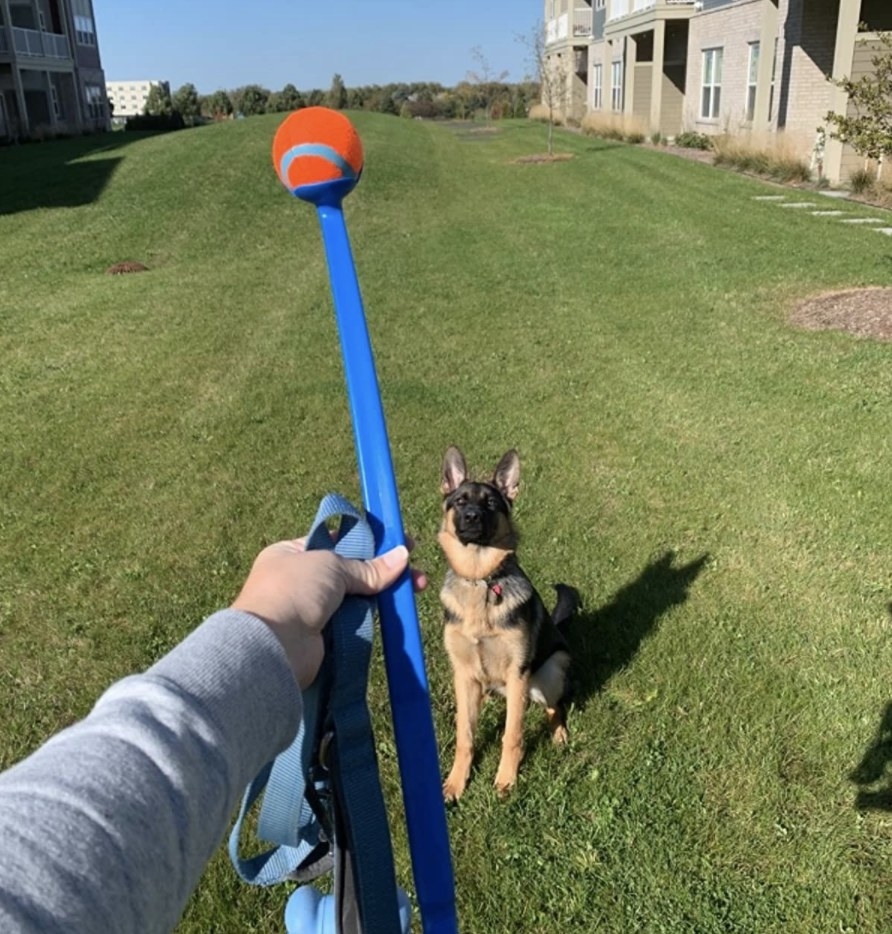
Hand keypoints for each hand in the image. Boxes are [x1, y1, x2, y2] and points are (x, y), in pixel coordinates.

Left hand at [232, 538, 426, 688]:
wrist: (272, 646)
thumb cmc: (293, 591)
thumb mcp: (332, 565)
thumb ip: (368, 566)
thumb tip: (402, 557)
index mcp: (292, 553)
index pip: (335, 541)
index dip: (368, 540)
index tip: (398, 541)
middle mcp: (300, 579)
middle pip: (351, 570)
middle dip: (383, 569)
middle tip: (414, 568)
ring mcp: (312, 609)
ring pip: (357, 596)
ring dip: (384, 592)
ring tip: (416, 587)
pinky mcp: (324, 635)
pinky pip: (356, 620)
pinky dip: (374, 615)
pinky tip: (396, 609)